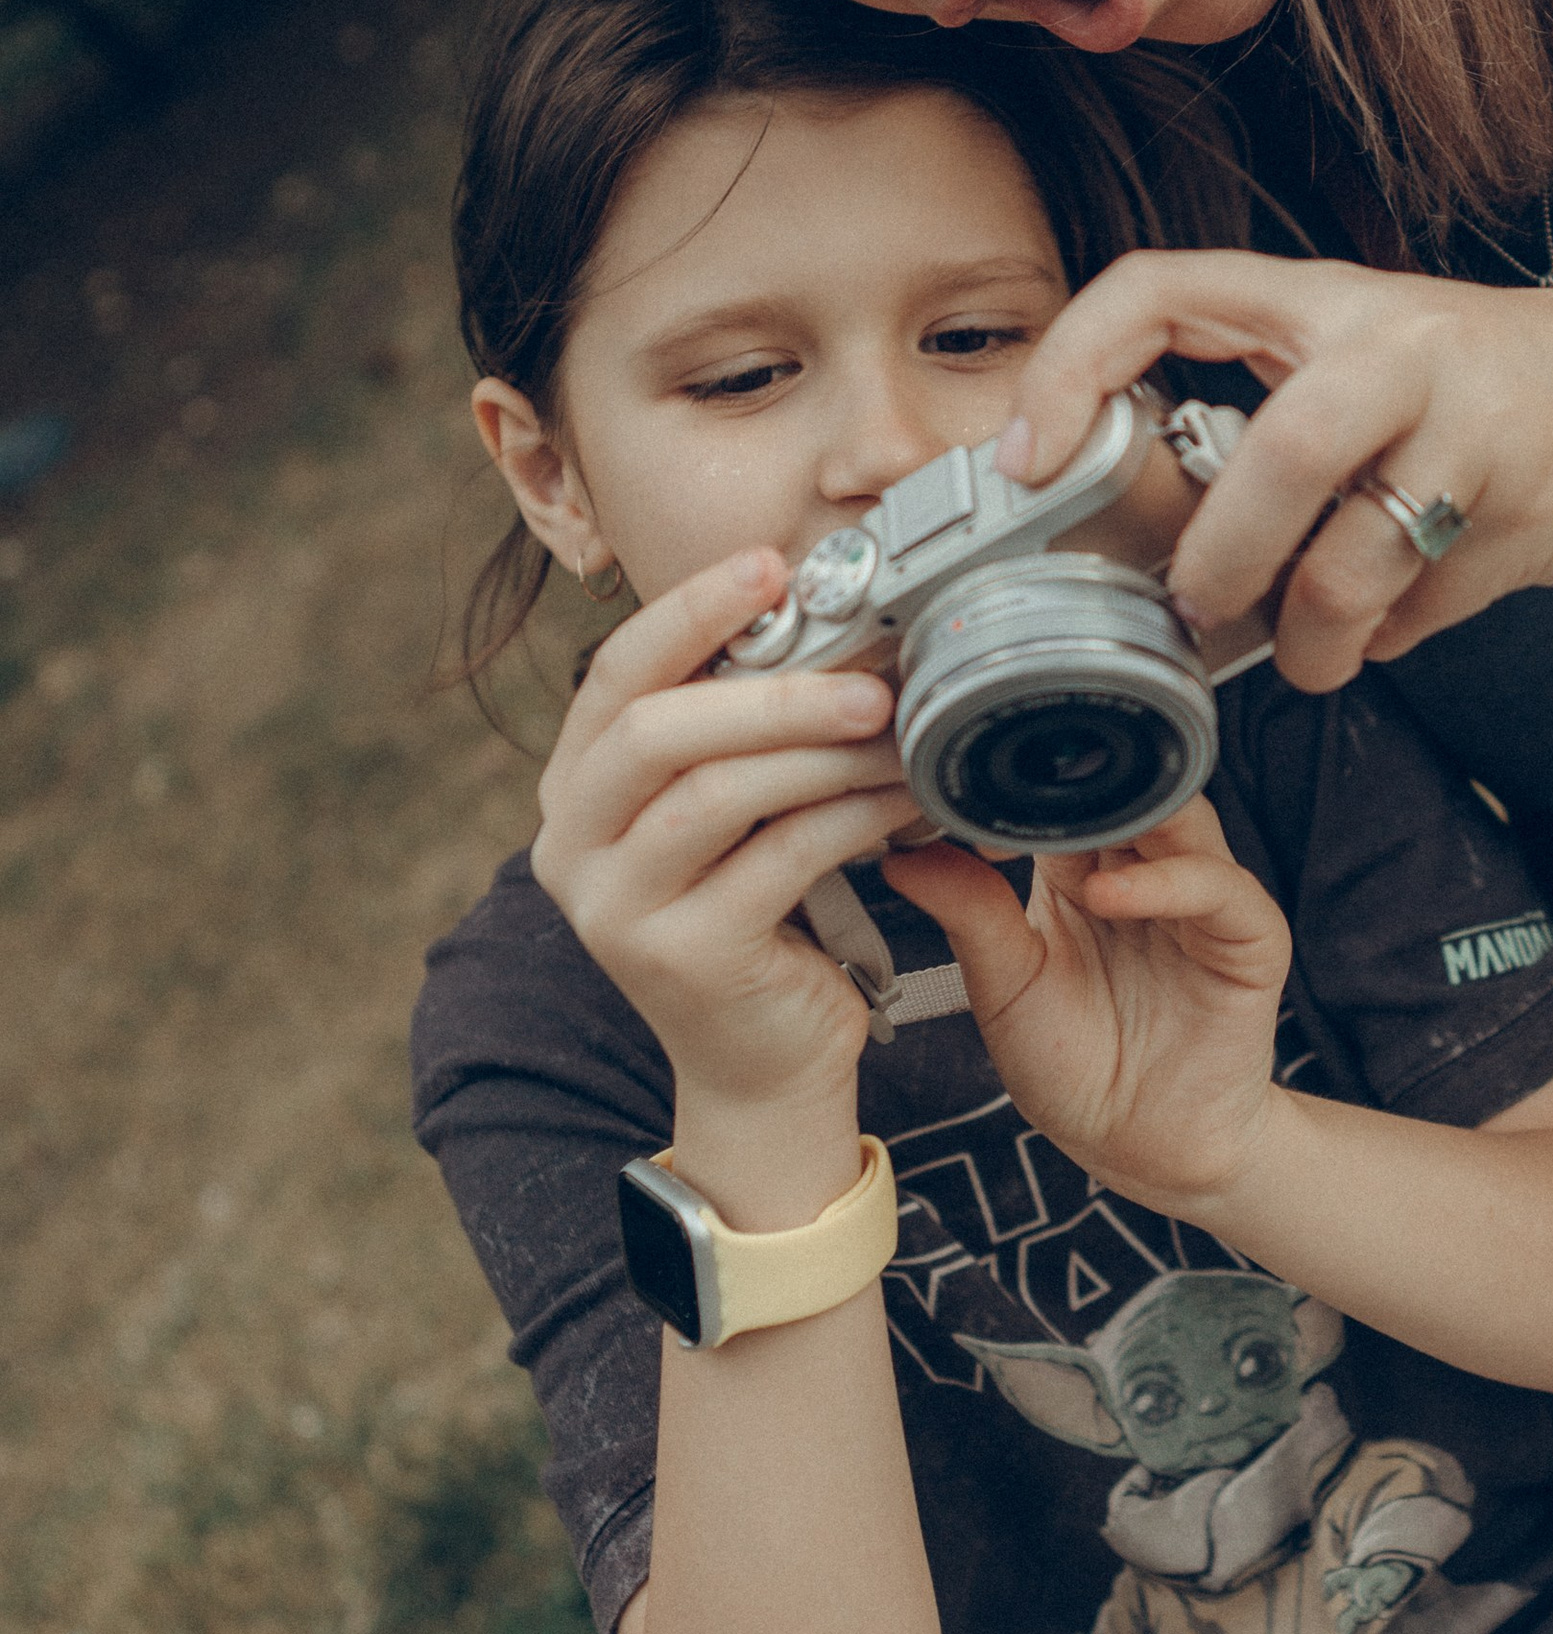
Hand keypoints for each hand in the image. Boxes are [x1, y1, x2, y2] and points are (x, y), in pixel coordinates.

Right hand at [530, 548, 918, 1120]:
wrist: (765, 1067)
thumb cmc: (761, 919)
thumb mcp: (729, 813)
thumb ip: (736, 733)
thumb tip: (819, 617)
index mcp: (575, 789)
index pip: (616, 675)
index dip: (691, 610)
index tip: (770, 566)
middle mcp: (571, 846)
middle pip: (657, 729)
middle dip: (770, 689)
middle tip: (868, 677)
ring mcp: (617, 908)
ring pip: (717, 793)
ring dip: (820, 752)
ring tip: (896, 733)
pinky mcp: (684, 957)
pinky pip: (777, 859)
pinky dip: (848, 818)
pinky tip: (899, 801)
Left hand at [884, 797, 1288, 1211]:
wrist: (1136, 1147)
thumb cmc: (1073, 1066)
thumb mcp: (1003, 986)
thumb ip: (968, 913)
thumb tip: (900, 853)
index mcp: (1083, 870)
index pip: (1069, 791)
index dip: (1027, 781)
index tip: (972, 797)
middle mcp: (1148, 872)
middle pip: (1133, 787)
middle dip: (1085, 777)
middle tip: (1022, 783)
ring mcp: (1202, 900)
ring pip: (1183, 818)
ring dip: (1129, 816)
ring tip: (1068, 835)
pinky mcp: (1249, 937)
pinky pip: (1222, 887)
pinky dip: (1169, 881)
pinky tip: (1110, 897)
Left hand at [995, 251, 1552, 689]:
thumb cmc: (1491, 384)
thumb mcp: (1371, 361)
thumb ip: (1273, 421)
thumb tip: (1159, 544)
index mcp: (1327, 298)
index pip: (1163, 288)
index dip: (1075, 365)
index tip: (1030, 458)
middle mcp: (1401, 344)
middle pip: (1283, 451)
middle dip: (1225, 557)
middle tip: (1197, 606)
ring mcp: (1473, 424)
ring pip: (1355, 559)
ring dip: (1310, 636)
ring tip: (1305, 655)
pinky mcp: (1524, 507)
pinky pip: (1419, 606)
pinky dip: (1387, 638)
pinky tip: (1395, 622)